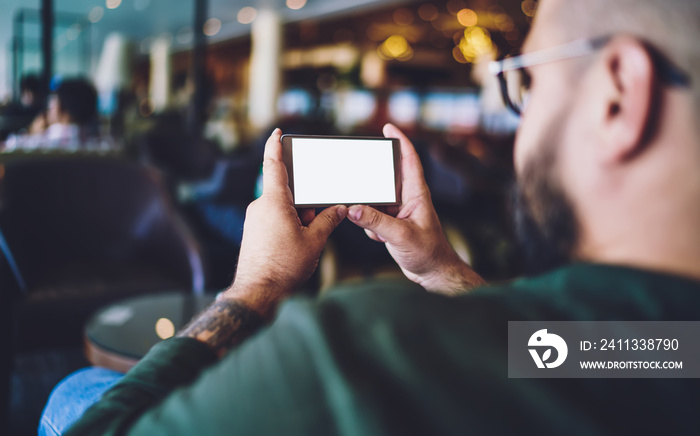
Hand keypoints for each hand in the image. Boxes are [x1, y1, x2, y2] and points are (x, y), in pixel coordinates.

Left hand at [225, 129, 347, 315]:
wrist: (257, 292)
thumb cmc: (284, 266)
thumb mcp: (314, 241)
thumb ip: (328, 220)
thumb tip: (338, 209)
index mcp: (273, 201)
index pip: (273, 164)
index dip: (274, 145)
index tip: (276, 132)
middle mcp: (260, 206)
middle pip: (285, 190)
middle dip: (304, 201)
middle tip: (316, 218)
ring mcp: (254, 220)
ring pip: (280, 207)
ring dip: (297, 215)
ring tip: (307, 237)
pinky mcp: (253, 232)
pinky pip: (273, 218)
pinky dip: (288, 224)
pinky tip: (297, 243)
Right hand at [347, 124, 484, 294]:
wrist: (432, 273)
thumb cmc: (428, 252)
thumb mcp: (400, 236)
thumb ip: (375, 222)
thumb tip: (352, 209)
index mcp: (417, 194)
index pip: (409, 160)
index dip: (400, 141)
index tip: (388, 127)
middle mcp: (407, 199)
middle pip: (385, 177)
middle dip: (372, 181)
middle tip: (360, 181)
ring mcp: (398, 211)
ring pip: (374, 200)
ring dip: (370, 214)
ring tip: (381, 231)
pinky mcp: (391, 223)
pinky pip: (371, 217)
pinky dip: (372, 229)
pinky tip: (382, 240)